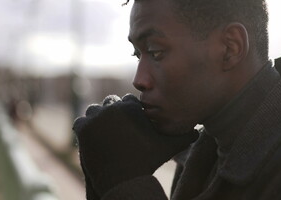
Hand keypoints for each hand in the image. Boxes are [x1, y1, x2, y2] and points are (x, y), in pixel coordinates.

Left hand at [73, 94, 197, 196]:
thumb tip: (198, 130)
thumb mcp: (169, 146)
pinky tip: (93, 136)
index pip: (129, 101)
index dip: (130, 110)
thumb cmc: (149, 161)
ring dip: (98, 117)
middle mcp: (113, 107)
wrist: (125, 179)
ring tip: (104, 130)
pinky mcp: (83, 129)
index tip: (130, 121)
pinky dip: (85, 128)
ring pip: (94, 110)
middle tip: (117, 126)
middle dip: (114, 112)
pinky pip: (81, 122)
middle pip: (111, 102)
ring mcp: (96, 117)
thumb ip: (184, 135)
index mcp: (132, 107)